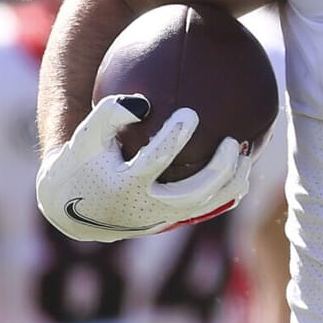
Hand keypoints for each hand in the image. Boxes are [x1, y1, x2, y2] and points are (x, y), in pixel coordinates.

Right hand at [36, 94, 252, 243]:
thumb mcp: (86, 137)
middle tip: (231, 141)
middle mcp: (145, 207)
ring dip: (230, 183)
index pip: (153, 162)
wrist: (75, 209)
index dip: (173, 138)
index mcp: (124, 185)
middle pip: (192, 194)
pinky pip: (206, 209)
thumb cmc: (82, 162)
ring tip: (246, 154)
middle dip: (217, 170)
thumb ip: (110, 114)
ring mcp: (161, 218)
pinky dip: (226, 191)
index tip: (190, 113)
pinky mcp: (170, 222)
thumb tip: (145, 101)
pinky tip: (241, 167)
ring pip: (206, 206)